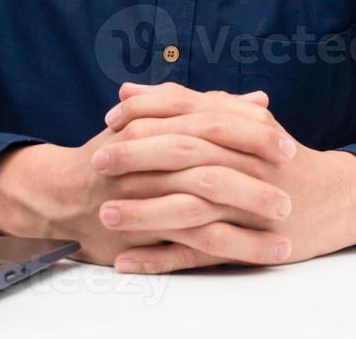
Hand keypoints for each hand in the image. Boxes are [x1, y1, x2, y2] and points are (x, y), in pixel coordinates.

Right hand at [0, 88, 297, 267]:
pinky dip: (233, 250)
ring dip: (248, 214)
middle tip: (292, 176)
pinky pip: (192, 247)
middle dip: (254, 170)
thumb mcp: (157, 122)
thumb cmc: (119, 155)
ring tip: (286, 222)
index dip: (248, 131)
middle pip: (207, 160)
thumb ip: (208, 110)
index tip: (285, 142)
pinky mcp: (144, 233)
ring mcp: (144, 196)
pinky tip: (265, 253)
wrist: (63, 193)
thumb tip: (258, 101)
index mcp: (155, 126)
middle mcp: (148, 157)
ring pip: (202, 205)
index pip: (208, 121)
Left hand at [100, 81, 355, 272]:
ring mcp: (245, 205)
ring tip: (105, 214)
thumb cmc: (275, 155)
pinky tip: (126, 261)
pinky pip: (198, 253)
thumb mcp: (238, 120)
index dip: (145, 113)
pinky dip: (161, 258)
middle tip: (97, 161)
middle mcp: (244, 161)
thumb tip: (128, 89)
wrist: (335, 199)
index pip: (187, 111)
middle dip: (137, 157)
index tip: (110, 119)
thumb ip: (182, 103)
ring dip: (144, 211)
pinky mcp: (246, 242)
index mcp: (241, 126)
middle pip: (185, 153)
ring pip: (190, 205)